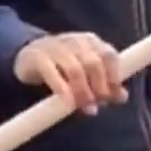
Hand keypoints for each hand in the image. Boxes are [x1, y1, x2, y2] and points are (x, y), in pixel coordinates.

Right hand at [12, 32, 128, 115]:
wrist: (27, 54)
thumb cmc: (63, 65)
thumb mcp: (86, 71)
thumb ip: (105, 82)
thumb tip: (122, 97)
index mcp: (91, 41)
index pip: (109, 55)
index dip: (114, 78)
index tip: (114, 97)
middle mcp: (75, 41)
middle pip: (93, 63)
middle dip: (99, 87)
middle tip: (98, 105)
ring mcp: (55, 47)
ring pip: (75, 69)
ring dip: (83, 91)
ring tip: (87, 109)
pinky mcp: (38, 58)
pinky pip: (52, 73)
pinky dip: (63, 90)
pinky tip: (68, 103)